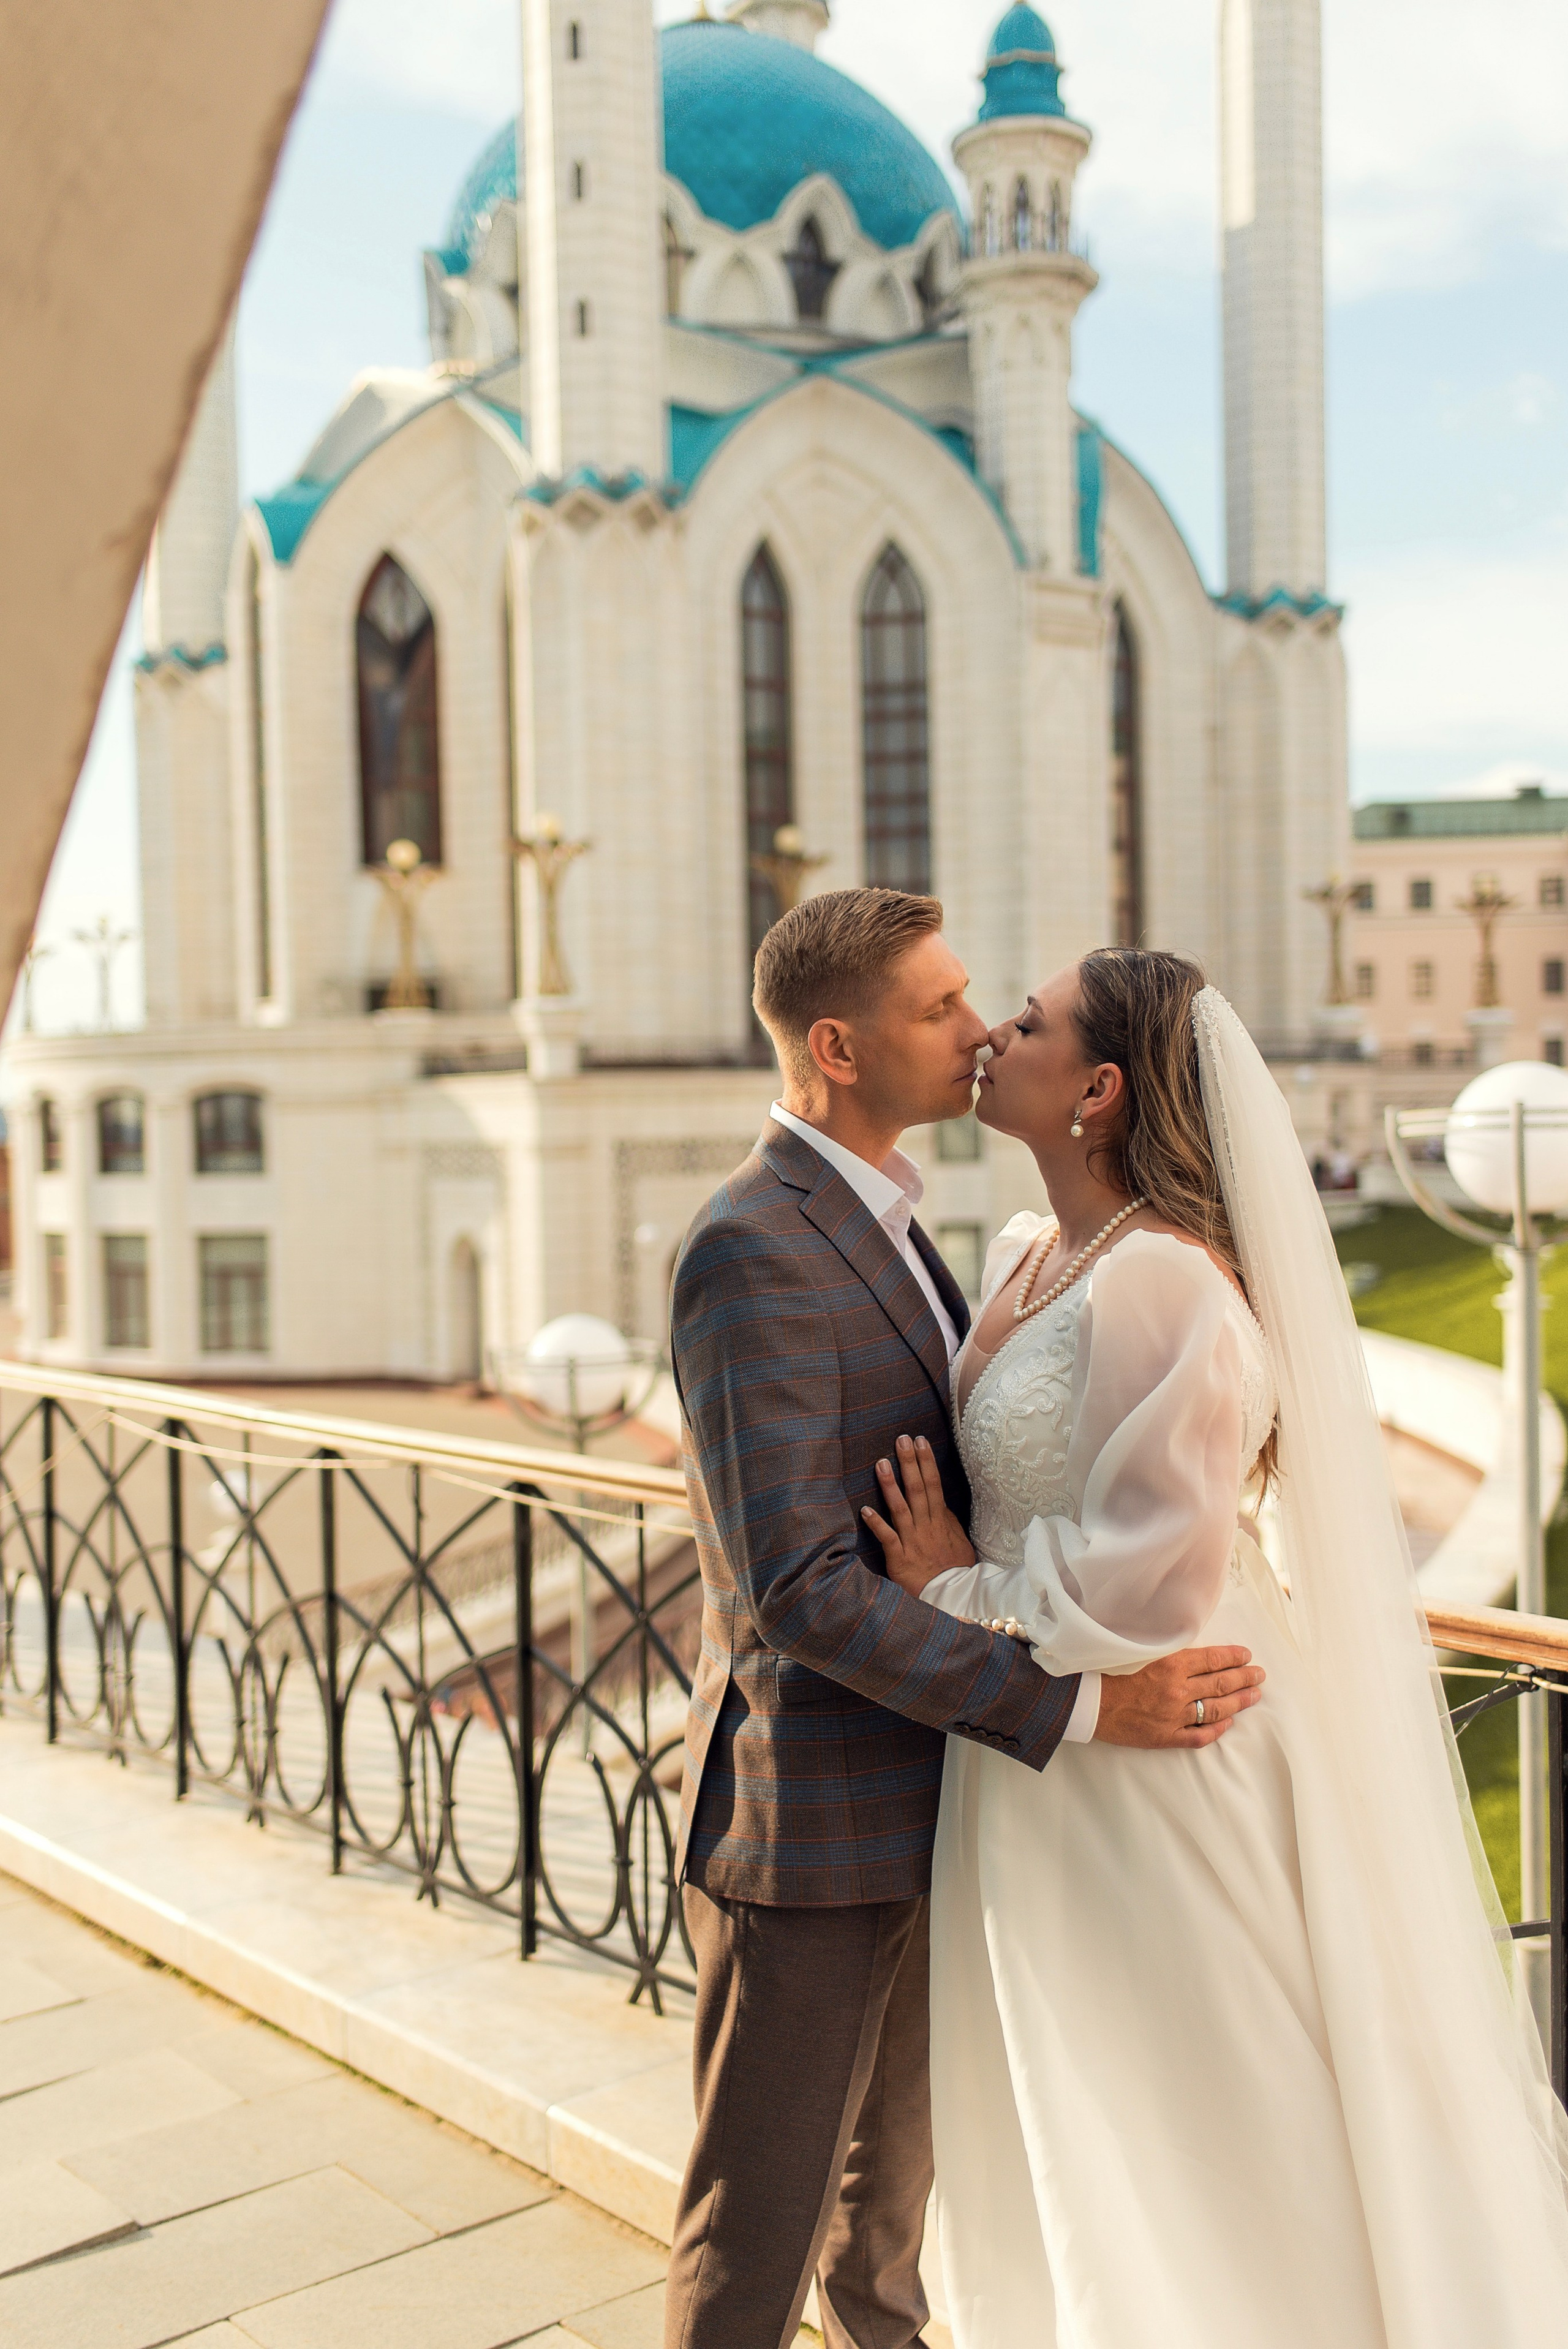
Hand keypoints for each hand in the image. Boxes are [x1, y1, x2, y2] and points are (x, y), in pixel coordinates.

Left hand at [862, 1434, 977, 1596]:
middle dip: (910, 1463)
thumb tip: (940, 1501)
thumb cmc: (955, 1566)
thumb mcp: (958, 1539)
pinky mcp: (899, 1557)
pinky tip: (864, 1509)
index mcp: (940, 1519)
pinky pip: (887, 1538)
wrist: (952, 1595)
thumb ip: (947, 1519)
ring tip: (881, 1463)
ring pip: (901, 1508)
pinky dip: (876, 1524)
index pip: (934, 1484)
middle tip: (901, 1439)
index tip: (920, 1441)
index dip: (926, 1462)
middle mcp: (926, 1525)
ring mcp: (912, 1540)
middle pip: (918, 1489)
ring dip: (891, 1485)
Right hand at [1094, 1646, 1264, 1748]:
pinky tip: (1228, 1724)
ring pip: (1215, 1709)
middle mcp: (1176, 1690)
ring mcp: (1173, 1716)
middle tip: (1259, 1675)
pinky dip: (1216, 1730)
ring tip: (1254, 1696)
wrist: (1087, 1703)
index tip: (1246, 1655)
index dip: (1233, 1657)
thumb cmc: (1108, 1672)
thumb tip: (1194, 1650)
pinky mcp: (1165, 1737)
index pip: (1212, 1659)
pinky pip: (1198, 1736)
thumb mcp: (1140, 1652)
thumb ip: (1168, 1652)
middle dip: (1244, 1678)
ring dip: (1238, 1702)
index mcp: (1170, 1665)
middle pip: (1220, 1683)